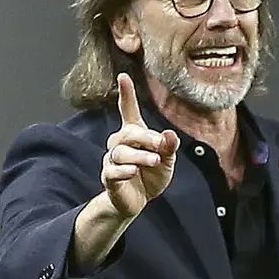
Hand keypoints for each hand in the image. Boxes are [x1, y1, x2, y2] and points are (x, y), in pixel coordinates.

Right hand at [102, 73, 179, 216]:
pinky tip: (134, 172)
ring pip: (121, 152)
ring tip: (155, 161)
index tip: (123, 76)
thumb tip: (169, 135)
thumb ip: (169, 148)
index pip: (129, 111)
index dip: (127, 94)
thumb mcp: (166, 161)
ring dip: (140, 156)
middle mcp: (120, 144)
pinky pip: (112, 171)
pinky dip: (124, 171)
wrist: (137, 202)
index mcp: (135, 135)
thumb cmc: (151, 176)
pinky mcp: (109, 177)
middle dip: (146, 138)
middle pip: (128, 133)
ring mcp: (113, 160)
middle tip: (161, 146)